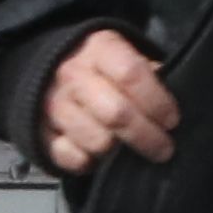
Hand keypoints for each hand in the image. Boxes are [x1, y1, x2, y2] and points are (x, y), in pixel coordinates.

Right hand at [41, 29, 181, 176]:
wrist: (49, 69)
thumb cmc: (103, 68)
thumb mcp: (127, 56)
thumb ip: (150, 77)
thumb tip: (172, 107)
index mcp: (99, 49)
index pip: (131, 74)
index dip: (157, 102)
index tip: (172, 120)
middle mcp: (72, 75)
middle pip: (115, 113)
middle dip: (147, 137)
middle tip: (164, 148)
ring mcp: (53, 105)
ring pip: (96, 140)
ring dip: (119, 153)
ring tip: (129, 150)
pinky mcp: (40, 132)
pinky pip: (71, 158)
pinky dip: (90, 163)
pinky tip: (100, 156)